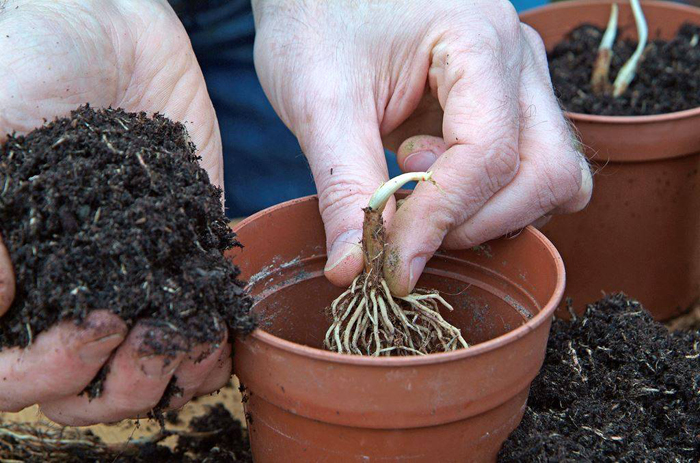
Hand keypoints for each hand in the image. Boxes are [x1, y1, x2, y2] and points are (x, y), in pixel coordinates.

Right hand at [0, 0, 228, 424]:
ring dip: (159, 377)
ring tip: (181, 335)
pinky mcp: (176, 266)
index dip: (34, 367)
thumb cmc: (26, 65)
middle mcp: (58, 297)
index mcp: (4, 280)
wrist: (108, 34)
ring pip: (130, 381)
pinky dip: (205, 352)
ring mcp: (120, 288)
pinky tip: (213, 332)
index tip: (79, 310)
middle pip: (67, 392)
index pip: (1, 370)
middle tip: (133, 325)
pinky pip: (190, 338)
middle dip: (102, 378)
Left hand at [253, 0, 591, 295]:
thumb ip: (345, 190)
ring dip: (488, 211)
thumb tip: (354, 272)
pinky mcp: (509, 99)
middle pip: (547, 172)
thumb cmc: (316, 18)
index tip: (392, 266)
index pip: (488, 155)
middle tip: (406, 219)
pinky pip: (531, 167)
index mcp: (478, 39)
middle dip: (476, 222)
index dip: (441, 222)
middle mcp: (519, 58)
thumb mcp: (320, 103)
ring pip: (551, 175)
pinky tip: (432, 175)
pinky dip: (490, 196)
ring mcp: (521, 78)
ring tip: (413, 178)